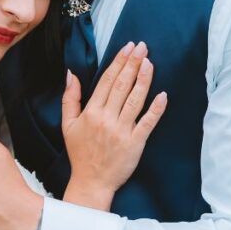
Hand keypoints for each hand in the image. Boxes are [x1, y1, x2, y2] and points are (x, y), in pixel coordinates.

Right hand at [62, 41, 166, 202]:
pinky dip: (156, 108)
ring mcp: (122, 131)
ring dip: (144, 79)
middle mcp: (106, 118)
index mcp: (91, 112)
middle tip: (142, 47)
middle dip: (133, 63)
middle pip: (122, 85)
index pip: (107, 81)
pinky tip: (163, 95)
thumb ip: (70, 98)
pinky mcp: (135, 143)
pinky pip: (147, 122)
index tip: (128, 47)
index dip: (119, 62)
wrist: (91, 182)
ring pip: (135, 100)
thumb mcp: (67, 125)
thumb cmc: (80, 153)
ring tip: (150, 62)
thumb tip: (71, 74)